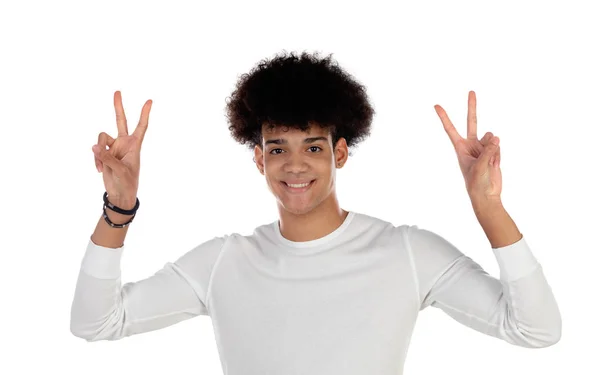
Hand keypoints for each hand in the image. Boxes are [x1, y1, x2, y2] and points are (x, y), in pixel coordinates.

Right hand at [92, 91, 151, 207]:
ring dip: (99, 152)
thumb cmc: (127, 183)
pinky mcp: (104, 153)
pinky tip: (99, 170)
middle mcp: (124, 143)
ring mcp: (114, 147)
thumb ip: (107, 157)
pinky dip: (95, 158)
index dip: (144, 114)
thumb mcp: (120, 171)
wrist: (119, 194)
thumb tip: (94, 146)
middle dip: (118, 107)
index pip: (141, 126)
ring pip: (101, 138)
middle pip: (121, 121)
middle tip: (117, 91)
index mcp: (135, 146)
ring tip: (101, 166)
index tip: (149, 101)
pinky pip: (96, 149)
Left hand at [434, 91, 501, 201]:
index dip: (444, 117)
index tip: (436, 105)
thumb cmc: (476, 183)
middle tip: (471, 91)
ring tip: (488, 161)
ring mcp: (482, 147)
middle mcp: (470, 144)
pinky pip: (498, 146)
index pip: (450, 129)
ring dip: (492, 148)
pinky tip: (494, 164)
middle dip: (472, 107)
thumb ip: (487, 150)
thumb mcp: (479, 166)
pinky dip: (498, 154)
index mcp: (460, 148)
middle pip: (472, 122)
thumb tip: (496, 136)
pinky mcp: (493, 151)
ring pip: (491, 137)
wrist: (487, 194)